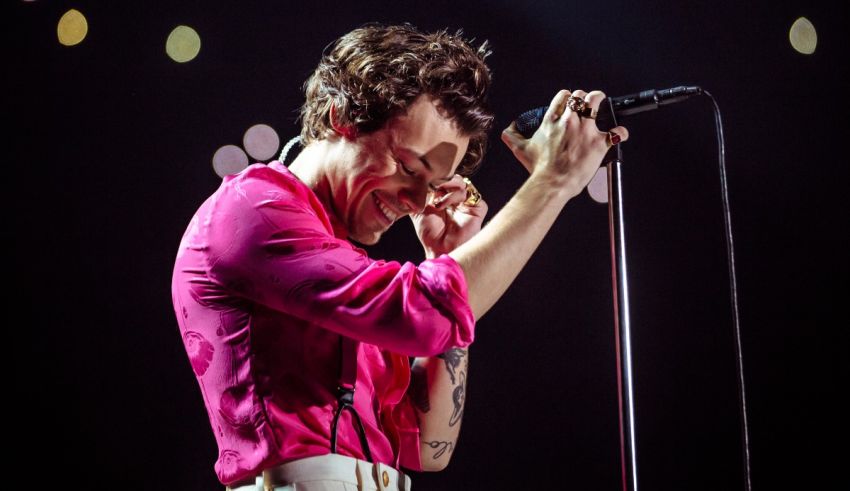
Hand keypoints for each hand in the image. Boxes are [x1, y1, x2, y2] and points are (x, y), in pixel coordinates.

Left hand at [411, 175, 488, 257]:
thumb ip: (413, 200)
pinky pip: (472, 195)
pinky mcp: (478, 209)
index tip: (424, 183)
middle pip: (455, 178)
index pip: (445, 180)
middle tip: (432, 190)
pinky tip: (444, 205)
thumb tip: (402, 191)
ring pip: (463, 183)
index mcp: (446, 198)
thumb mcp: (418, 214)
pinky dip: (456, 196)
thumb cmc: (431, 236)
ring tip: (437, 201)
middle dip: (442, 181)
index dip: (435, 179)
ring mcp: (468, 204)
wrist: (440, 250)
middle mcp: (458, 200)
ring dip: (447, 188)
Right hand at [501, 89, 628, 196]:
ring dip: (600, 101)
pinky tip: (619, 134)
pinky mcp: (598, 143)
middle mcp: (569, 121)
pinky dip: (620, 132)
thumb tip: (508, 130)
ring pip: (596, 101)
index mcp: (552, 121)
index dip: (568, 97)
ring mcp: (585, 131)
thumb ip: (512, 137)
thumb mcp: (521, 150)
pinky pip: (616, 132)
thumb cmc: (540, 169)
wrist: (552, 183)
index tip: (569, 103)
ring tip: (602, 106)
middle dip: (584, 98)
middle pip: (580, 96)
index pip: (563, 97)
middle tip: (586, 106)